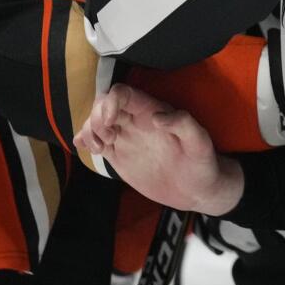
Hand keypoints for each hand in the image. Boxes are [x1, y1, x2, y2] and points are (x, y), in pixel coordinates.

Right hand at [75, 83, 243, 214]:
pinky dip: (84, 139)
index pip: (124, 94)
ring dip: (89, 129)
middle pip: (104, 104)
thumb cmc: (201, 163)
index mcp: (152, 111)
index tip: (109, 122)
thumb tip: (157, 117)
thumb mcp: (200, 143)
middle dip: (96, 116)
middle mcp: (135, 120)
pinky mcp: (118, 155)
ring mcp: (125, 137)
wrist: (195, 190)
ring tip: (99, 147)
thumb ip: (184, 124)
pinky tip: (83, 146)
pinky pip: (96, 141)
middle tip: (106, 138)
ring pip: (96, 121)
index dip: (111, 101)